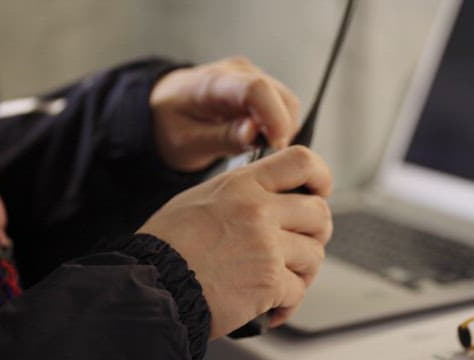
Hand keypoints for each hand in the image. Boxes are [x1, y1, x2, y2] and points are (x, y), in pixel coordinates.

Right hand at [136, 146, 332, 338]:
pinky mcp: (268, 282)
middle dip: (315, 233)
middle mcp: (258, 211)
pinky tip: (269, 305)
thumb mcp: (202, 198)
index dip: (321, 177)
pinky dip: (287, 302)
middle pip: (319, 213)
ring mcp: (266, 246)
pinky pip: (298, 291)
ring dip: (302, 270)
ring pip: (315, 255)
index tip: (321, 191)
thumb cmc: (168, 245)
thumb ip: (242, 193)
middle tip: (300, 244)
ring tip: (280, 278)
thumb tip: (273, 197)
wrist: (152, 283)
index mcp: (243, 185)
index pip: (302, 162)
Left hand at [149, 56, 300, 171]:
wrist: (161, 108)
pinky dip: (278, 125)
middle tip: (261, 154)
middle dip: (280, 130)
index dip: (274, 118)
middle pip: (280, 96)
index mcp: (212, 83)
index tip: (276, 147)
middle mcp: (236, 72)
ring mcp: (250, 75)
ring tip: (255, 147)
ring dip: (281, 128)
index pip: (256, 90)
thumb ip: (222, 137)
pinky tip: (257, 138)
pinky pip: (282, 105)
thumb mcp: (188, 143)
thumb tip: (255, 133)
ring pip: (287, 101)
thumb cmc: (171, 126)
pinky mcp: (259, 84)